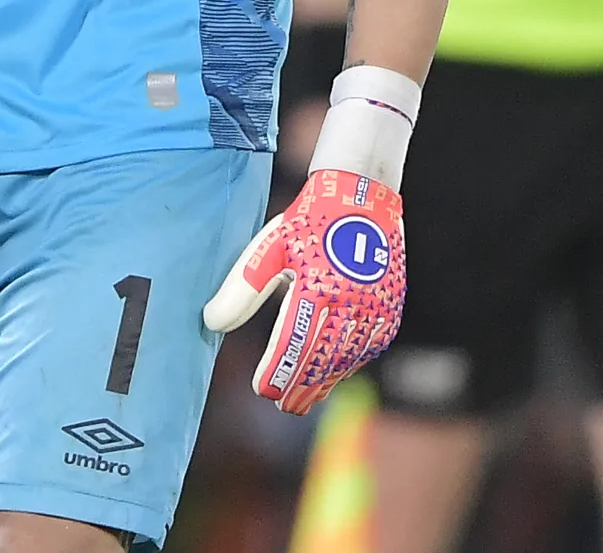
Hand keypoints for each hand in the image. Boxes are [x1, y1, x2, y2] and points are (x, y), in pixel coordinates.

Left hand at [203, 170, 406, 414]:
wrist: (362, 198)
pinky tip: (335, 373)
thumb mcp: (269, 248)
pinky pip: (370, 346)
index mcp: (316, 287)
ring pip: (347, 357)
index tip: (262, 390)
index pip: (292, 343)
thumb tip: (212, 322)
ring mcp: (375, 307)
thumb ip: (241, 289)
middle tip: (282, 404)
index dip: (277, 371)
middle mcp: (349, 303)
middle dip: (300, 385)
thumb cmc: (306, 222)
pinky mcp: (390, 307)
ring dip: (326, 381)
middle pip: (321, 358)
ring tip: (305, 399)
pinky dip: (351, 363)